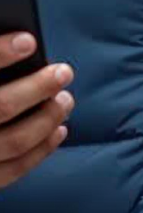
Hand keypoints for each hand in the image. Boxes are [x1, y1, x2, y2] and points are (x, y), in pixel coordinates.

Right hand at [0, 33, 73, 189]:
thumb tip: (16, 42)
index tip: (28, 41)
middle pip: (0, 107)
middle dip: (37, 88)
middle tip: (63, 71)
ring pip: (12, 142)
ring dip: (46, 119)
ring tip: (65, 99)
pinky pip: (11, 171)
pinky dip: (40, 151)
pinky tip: (57, 131)